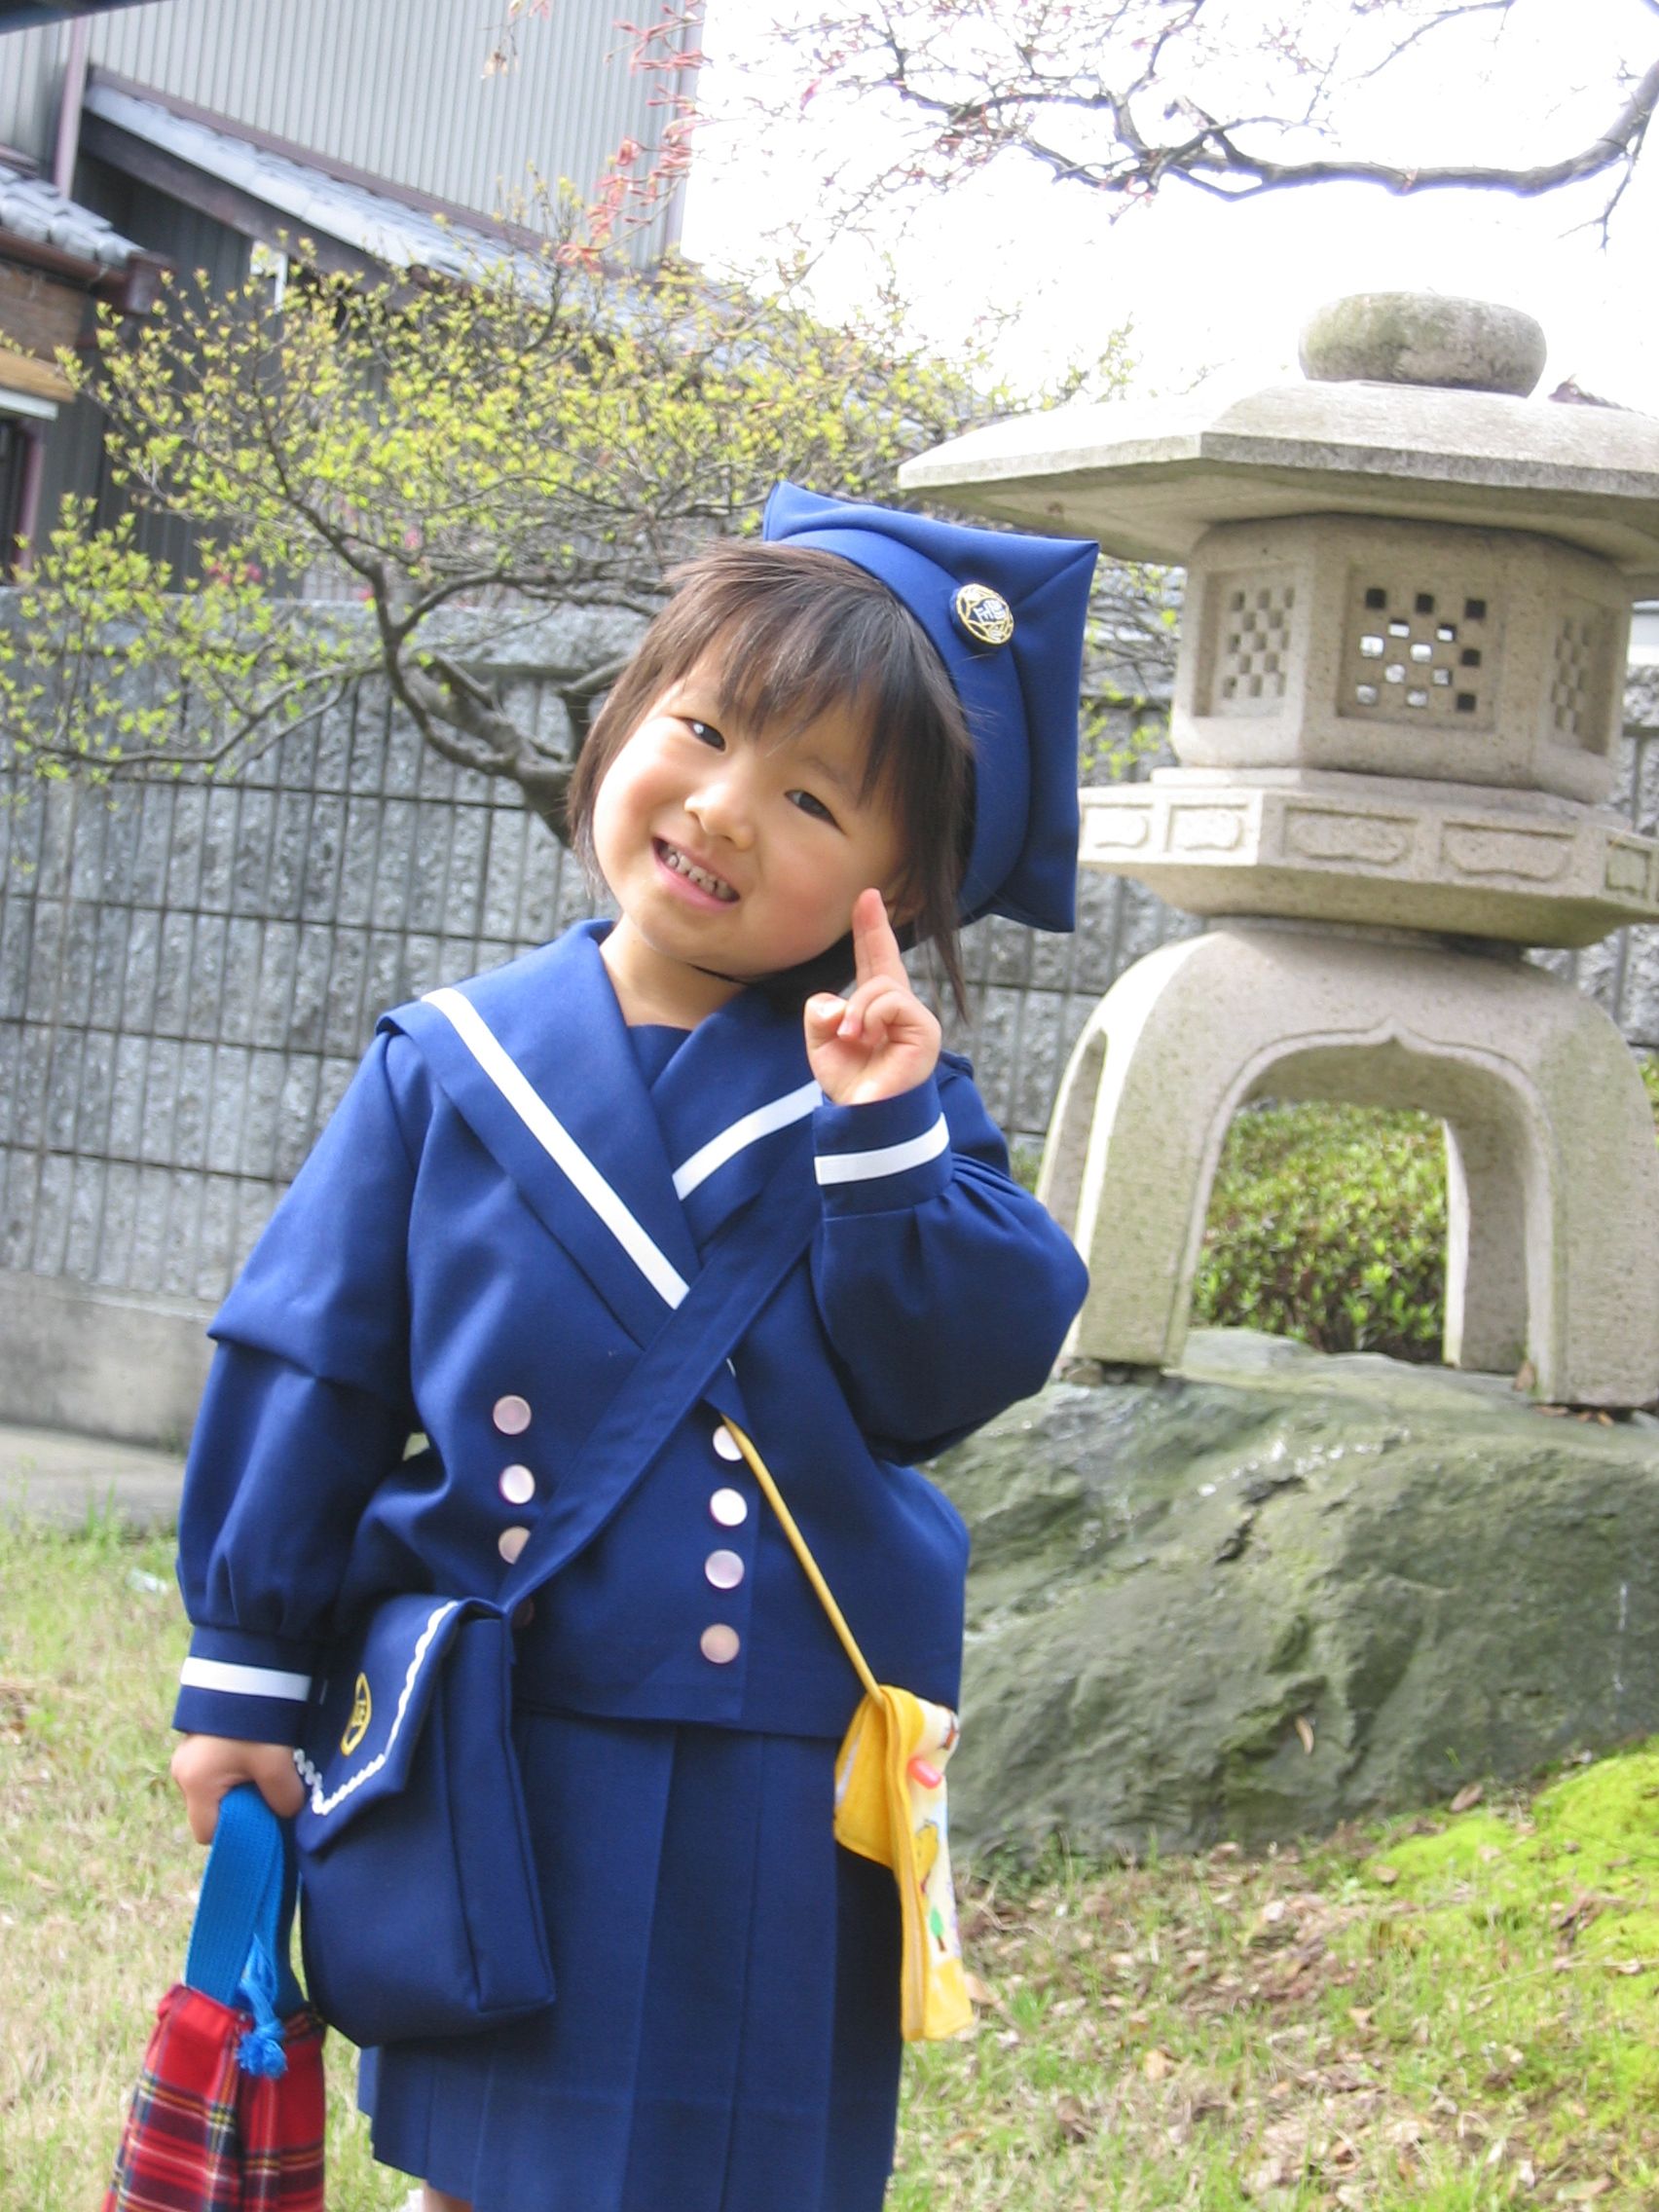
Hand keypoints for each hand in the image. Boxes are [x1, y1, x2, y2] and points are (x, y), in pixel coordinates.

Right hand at [171, 1732, 305, 1844]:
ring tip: (265, 1767)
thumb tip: (287, 1813)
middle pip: (211, 1810)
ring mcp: (187, 1754)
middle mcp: (182, 1771)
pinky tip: (258, 1753)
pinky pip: (215, 1768)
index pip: (207, 1833)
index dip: (235, 1834)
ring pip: (215, 1788)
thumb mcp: (275, 1761)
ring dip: (240, 1785)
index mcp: (195, 1782)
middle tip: (268, 1792)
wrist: (247, 1666)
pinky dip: (235, 1768)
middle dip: (240, 1807)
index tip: (262, 1819)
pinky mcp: (198, 1739)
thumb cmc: (257, 1719)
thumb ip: (284, 1797)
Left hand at [804, 889, 940, 1104]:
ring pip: (880, 986)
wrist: (866, 1121)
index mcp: (876, 1011)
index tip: (868, 897)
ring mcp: (916, 1019)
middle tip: (865, 908)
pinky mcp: (925, 1030)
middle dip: (872, 933)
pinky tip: (866, 1038)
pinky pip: (891, 1002)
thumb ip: (820, 1013)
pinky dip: (869, 1017)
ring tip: (851, 1038)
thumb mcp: (821, 1044)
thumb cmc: (850, 1086)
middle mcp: (900, 1010)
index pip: (874, 962)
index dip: (872, 930)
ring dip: (856, 1010)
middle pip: (883, 963)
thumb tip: (837, 1001)